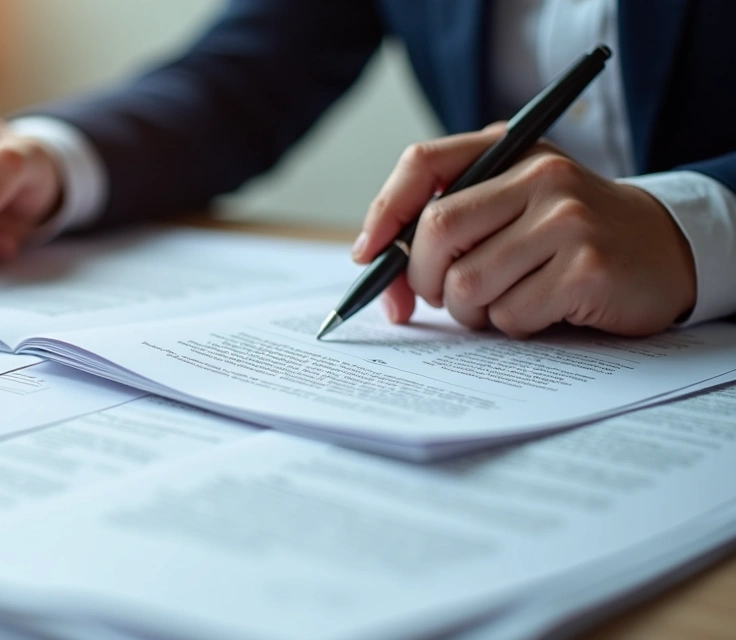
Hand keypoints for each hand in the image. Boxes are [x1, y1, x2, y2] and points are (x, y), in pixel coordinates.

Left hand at [353, 126, 696, 337]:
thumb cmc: (566, 234)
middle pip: (436, 232)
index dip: (383, 211)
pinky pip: (509, 315)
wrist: (663, 250)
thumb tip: (371, 262)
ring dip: (469, 311)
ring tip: (501, 302)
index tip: (366, 254)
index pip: (423, 163)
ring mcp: (567, 221)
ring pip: (467, 283)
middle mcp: (540, 176)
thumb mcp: (513, 202)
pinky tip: (540, 310)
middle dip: (421, 278)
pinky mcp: (587, 270)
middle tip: (437, 297)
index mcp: (510, 150)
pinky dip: (511, 326)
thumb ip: (449, 219)